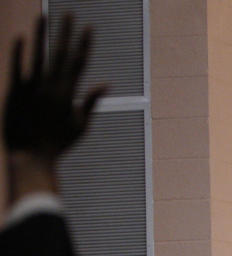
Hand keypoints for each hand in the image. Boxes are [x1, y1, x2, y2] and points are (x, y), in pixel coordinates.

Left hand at [4, 15, 104, 160]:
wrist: (31, 156)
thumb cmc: (58, 144)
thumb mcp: (81, 125)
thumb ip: (91, 101)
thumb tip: (106, 83)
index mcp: (69, 94)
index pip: (80, 63)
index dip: (85, 44)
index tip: (90, 28)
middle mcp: (52, 87)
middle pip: (62, 54)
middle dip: (67, 32)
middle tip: (71, 13)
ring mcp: (33, 88)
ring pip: (39, 55)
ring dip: (43, 34)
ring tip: (45, 15)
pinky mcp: (16, 91)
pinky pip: (17, 67)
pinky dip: (19, 52)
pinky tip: (22, 37)